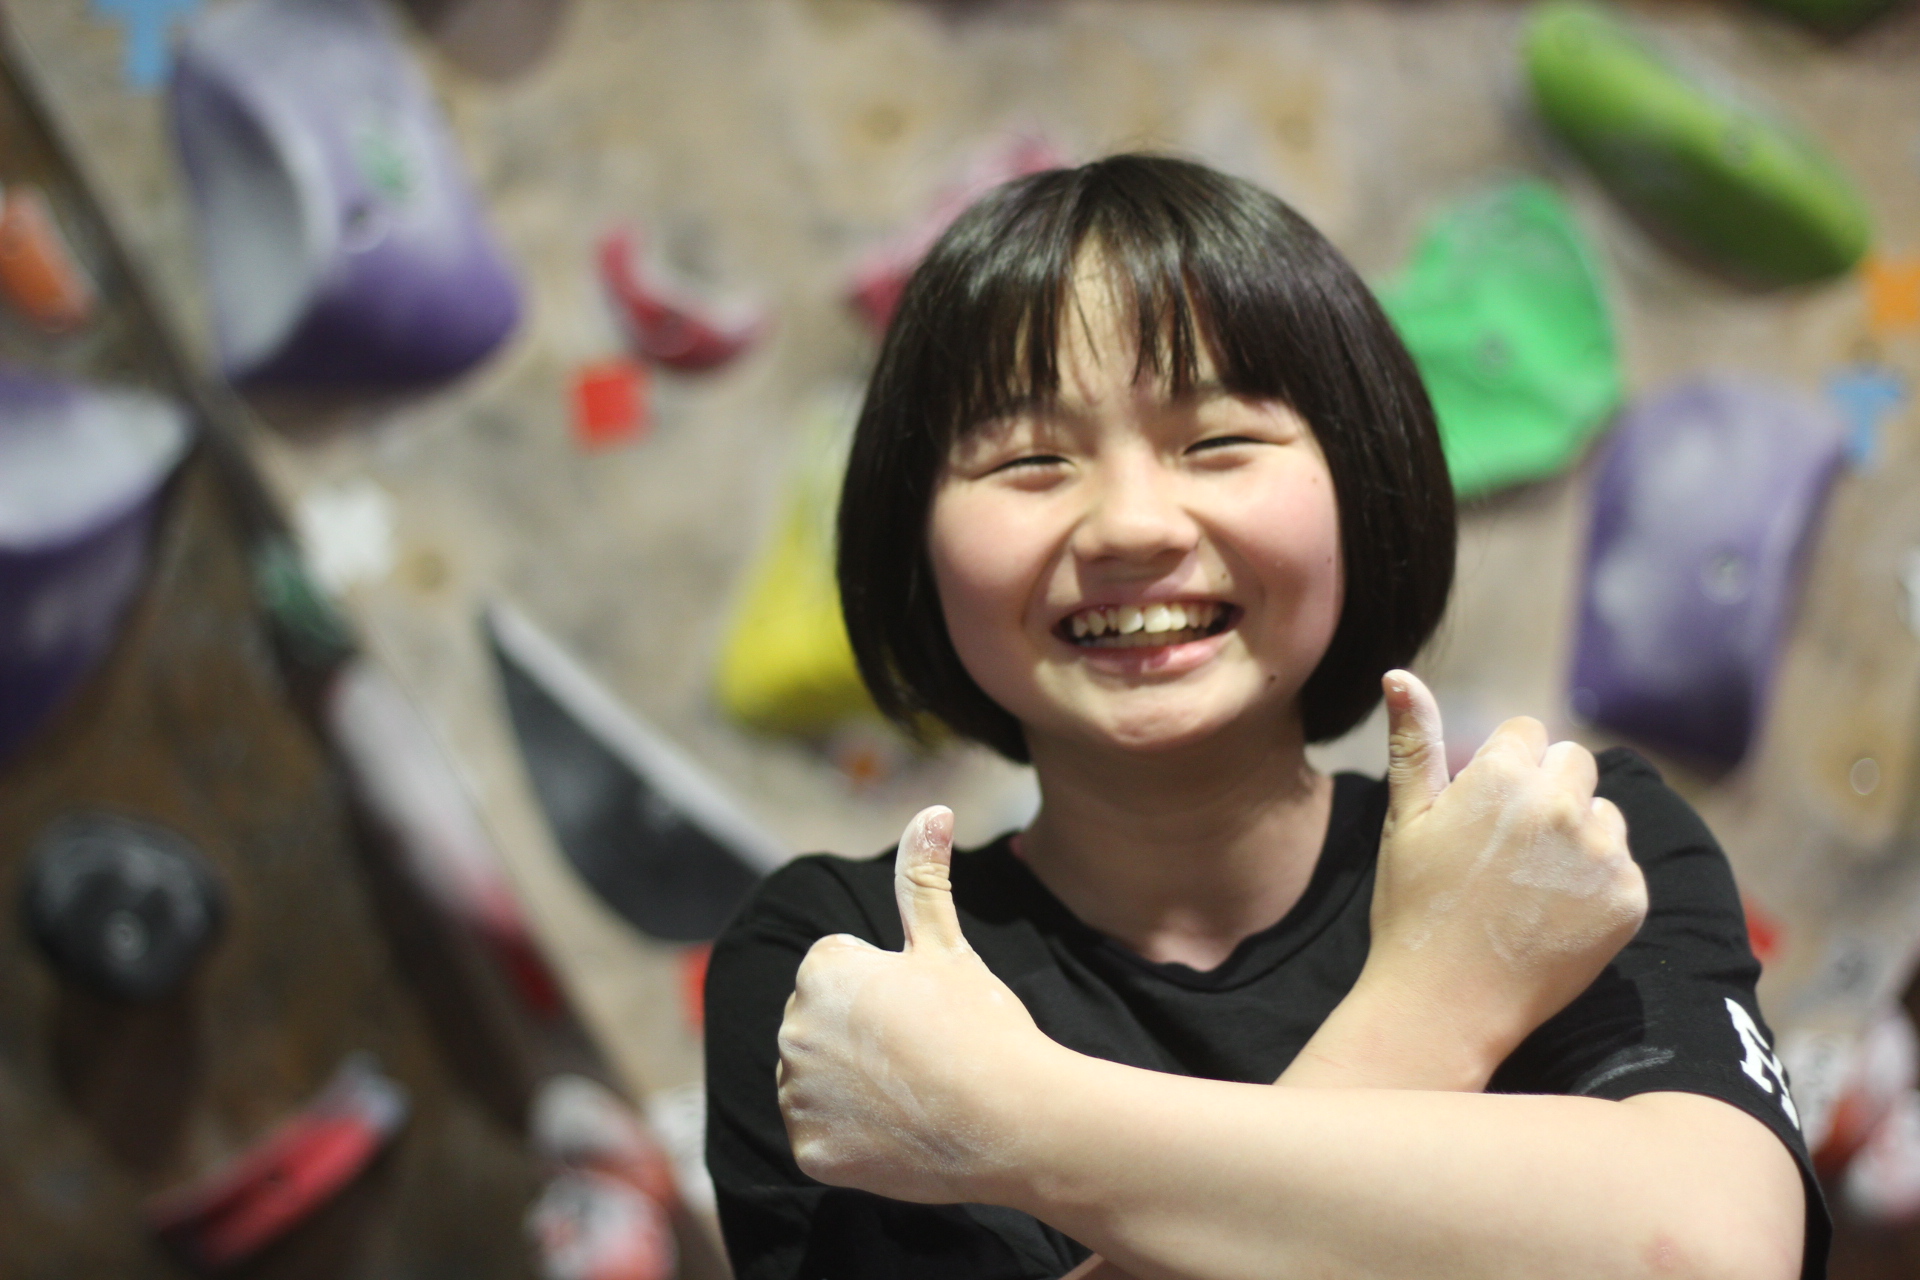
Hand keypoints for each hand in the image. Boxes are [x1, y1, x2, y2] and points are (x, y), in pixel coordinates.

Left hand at [776, 806, 1058, 1203]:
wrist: (1013, 1122)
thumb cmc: (982, 1025)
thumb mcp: (947, 945)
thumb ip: (922, 877)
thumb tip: (934, 809)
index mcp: (821, 969)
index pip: (838, 974)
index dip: (886, 992)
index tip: (923, 1014)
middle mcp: (793, 1027)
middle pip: (823, 1027)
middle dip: (861, 1037)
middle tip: (922, 1055)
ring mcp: (798, 1094)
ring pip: (817, 1083)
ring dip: (852, 1089)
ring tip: (913, 1094)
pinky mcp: (810, 1151)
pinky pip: (821, 1137)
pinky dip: (852, 1139)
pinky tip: (899, 1133)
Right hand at [1342, 671, 1647, 1084]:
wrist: (1446, 1003)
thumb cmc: (1414, 907)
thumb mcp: (1405, 820)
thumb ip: (1413, 742)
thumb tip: (1398, 673)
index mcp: (1500, 776)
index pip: (1528, 734)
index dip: (1503, 771)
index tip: (1482, 815)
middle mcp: (1559, 804)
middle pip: (1575, 763)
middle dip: (1548, 792)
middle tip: (1508, 850)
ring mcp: (1601, 852)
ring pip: (1604, 813)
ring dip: (1578, 836)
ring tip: (1532, 886)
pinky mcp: (1630, 897)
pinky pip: (1623, 865)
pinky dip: (1597, 884)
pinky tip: (1556, 914)